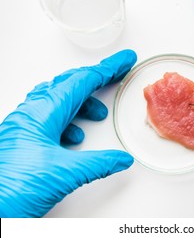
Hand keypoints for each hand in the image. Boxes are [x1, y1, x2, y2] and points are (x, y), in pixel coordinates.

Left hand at [0, 50, 136, 216]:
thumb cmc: (12, 189)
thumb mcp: (65, 174)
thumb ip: (99, 163)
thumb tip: (121, 159)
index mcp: (42, 113)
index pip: (81, 81)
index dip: (107, 69)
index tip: (124, 60)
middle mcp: (32, 114)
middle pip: (69, 84)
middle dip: (96, 79)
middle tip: (116, 74)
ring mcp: (25, 125)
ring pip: (58, 101)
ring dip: (82, 102)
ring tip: (98, 113)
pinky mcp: (24, 139)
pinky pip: (49, 118)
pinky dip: (68, 121)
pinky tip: (74, 137)